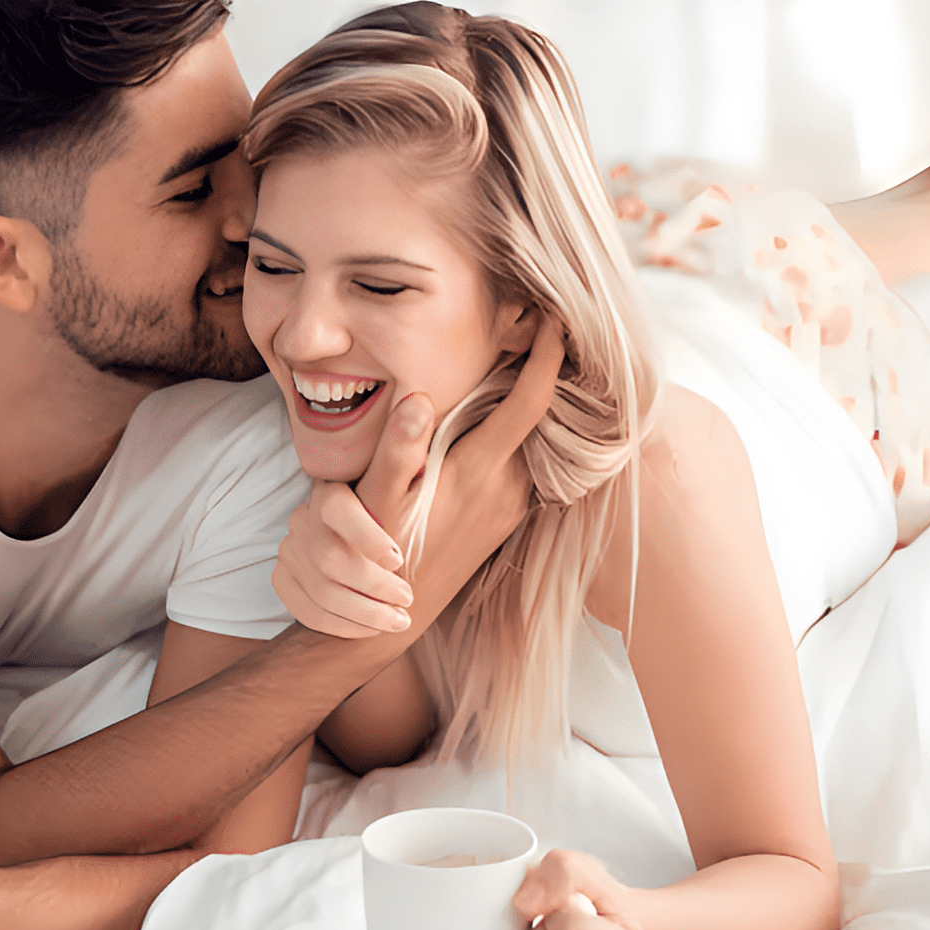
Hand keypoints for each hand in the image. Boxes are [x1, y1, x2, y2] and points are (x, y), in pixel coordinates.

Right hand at [273, 315, 567, 637]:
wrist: (399, 611)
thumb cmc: (380, 549)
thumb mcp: (377, 496)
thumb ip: (398, 446)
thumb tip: (419, 399)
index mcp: (479, 470)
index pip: (529, 402)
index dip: (546, 355)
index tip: (552, 318)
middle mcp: (507, 486)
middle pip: (542, 414)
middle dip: (544, 367)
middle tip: (535, 322)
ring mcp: (512, 503)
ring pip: (537, 438)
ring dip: (535, 400)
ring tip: (524, 356)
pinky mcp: (508, 516)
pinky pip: (529, 460)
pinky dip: (526, 430)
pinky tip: (506, 412)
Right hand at [273, 446, 423, 638]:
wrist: (373, 552)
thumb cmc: (402, 514)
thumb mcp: (409, 485)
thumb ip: (408, 447)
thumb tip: (420, 400)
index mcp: (334, 492)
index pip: (336, 509)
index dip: (366, 535)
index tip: (400, 558)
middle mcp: (304, 520)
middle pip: (327, 559)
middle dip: (371, 584)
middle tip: (408, 598)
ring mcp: (289, 552)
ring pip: (317, 590)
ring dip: (362, 612)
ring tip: (400, 621)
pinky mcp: (284, 580)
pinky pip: (305, 610)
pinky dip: (341, 624)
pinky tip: (371, 630)